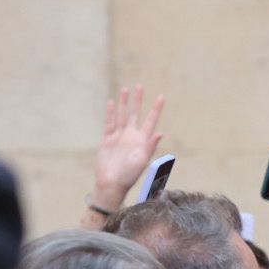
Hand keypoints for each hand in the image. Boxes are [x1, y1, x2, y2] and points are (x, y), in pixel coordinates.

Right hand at [92, 84, 164, 208]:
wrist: (111, 182)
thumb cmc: (129, 175)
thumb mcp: (142, 160)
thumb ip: (150, 146)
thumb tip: (160, 133)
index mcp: (143, 140)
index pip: (151, 121)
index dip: (156, 109)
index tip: (161, 96)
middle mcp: (132, 136)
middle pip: (135, 114)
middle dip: (138, 100)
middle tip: (140, 85)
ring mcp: (119, 136)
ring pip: (122, 115)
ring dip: (124, 102)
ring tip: (126, 89)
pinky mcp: (108, 139)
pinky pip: (109, 123)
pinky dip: (110, 113)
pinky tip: (112, 102)